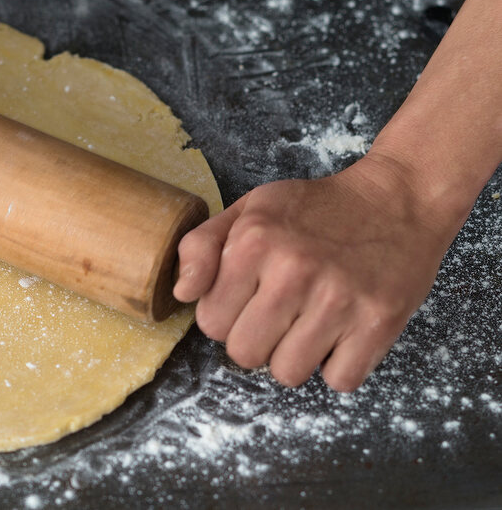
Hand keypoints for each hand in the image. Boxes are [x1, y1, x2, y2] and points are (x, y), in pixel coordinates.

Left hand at [174, 154, 454, 390]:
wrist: (396, 200)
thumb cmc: (315, 209)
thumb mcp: (249, 210)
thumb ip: (201, 246)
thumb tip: (182, 294)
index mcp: (253, 242)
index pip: (210, 322)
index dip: (225, 315)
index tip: (247, 298)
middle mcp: (293, 271)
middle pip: (244, 354)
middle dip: (255, 340)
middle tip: (278, 313)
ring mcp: (338, 299)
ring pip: (288, 374)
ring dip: (294, 356)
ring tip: (309, 322)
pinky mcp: (379, 322)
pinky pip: (339, 380)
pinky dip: (339, 365)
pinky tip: (341, 332)